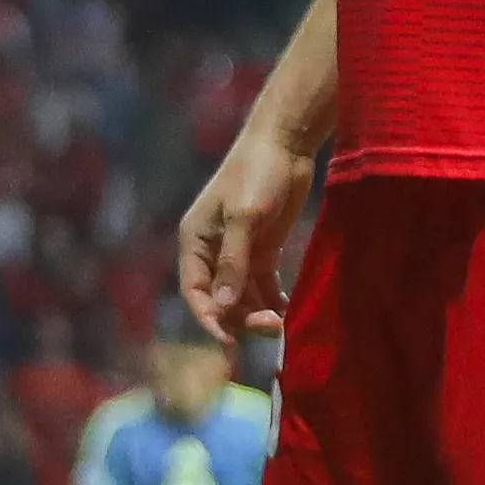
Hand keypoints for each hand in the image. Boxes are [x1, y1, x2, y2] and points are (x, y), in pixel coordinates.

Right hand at [176, 125, 312, 341]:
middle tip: (273, 327)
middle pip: (221, 299)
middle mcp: (212, 251)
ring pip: (243, 297)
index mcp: (195, 241)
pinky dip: (274, 302)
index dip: (209, 319)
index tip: (229, 342)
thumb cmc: (258, 172)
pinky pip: (264, 286)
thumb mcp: (245, 216)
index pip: (194, 290)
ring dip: (259, 313)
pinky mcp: (264, 250)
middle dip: (242, 318)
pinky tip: (290, 314)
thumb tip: (224, 306)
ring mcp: (239, 251)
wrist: (287, 142)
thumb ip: (234, 261)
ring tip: (283, 322)